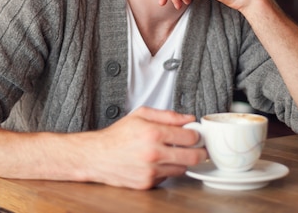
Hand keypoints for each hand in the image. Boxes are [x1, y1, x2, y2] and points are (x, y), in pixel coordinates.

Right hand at [85, 107, 205, 188]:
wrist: (97, 156)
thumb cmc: (118, 135)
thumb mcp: (141, 114)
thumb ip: (168, 115)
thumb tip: (188, 118)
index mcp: (153, 133)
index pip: (190, 137)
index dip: (196, 134)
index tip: (195, 134)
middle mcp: (153, 154)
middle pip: (192, 157)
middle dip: (200, 152)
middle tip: (200, 148)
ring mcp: (151, 171)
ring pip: (182, 169)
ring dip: (182, 161)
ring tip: (174, 153)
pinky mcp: (147, 184)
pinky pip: (167, 177)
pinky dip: (167, 170)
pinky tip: (158, 162)